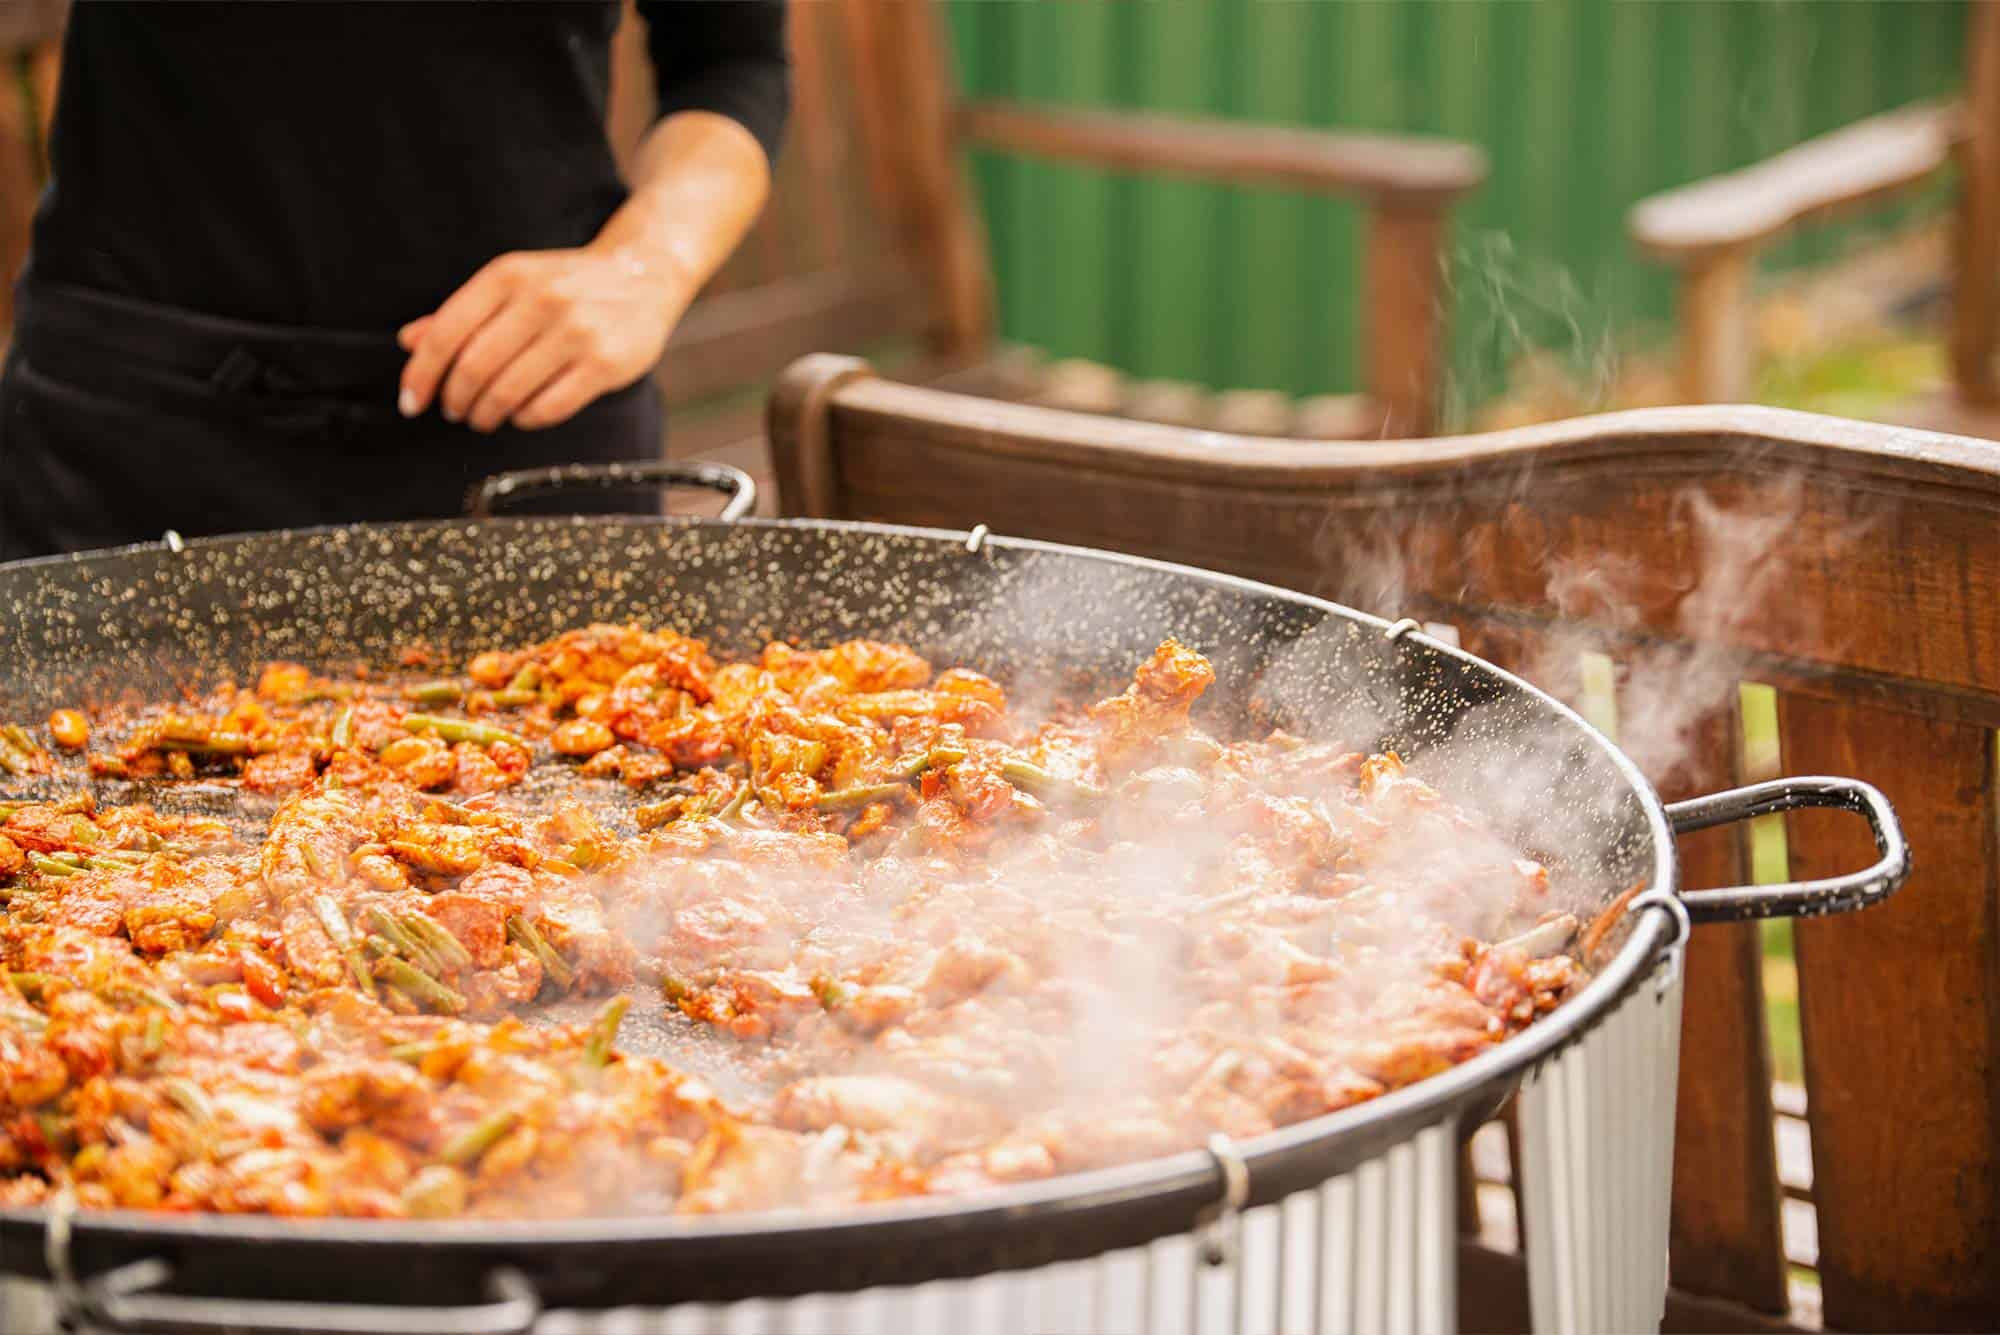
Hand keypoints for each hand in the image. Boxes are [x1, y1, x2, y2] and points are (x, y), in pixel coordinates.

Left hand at [397, 244, 691, 432]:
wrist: (644, 274)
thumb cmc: (568, 283)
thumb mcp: (513, 282)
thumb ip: (463, 312)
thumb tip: (410, 341)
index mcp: (508, 275)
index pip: (447, 333)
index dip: (421, 375)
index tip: (411, 401)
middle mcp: (542, 300)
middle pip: (475, 368)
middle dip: (455, 400)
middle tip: (455, 412)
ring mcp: (577, 332)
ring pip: (509, 391)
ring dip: (487, 414)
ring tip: (484, 417)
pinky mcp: (605, 363)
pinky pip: (549, 407)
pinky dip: (526, 419)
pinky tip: (522, 414)